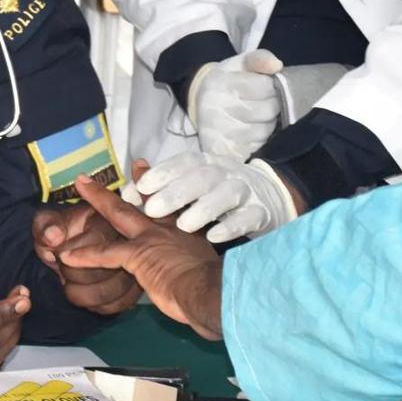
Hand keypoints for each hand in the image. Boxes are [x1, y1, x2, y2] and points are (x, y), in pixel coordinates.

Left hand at [33, 205, 142, 315]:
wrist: (68, 247)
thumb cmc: (59, 233)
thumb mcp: (47, 223)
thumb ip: (46, 226)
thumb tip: (54, 237)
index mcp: (104, 219)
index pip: (97, 241)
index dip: (73, 254)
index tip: (58, 257)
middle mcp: (125, 239)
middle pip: (109, 267)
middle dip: (77, 277)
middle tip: (63, 274)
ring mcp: (133, 263)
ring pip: (116, 289)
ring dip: (87, 296)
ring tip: (71, 288)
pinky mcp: (134, 284)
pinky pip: (122, 303)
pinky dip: (101, 307)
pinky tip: (87, 300)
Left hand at [57, 176, 224, 339]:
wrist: (211, 292)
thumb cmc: (214, 287)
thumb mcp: (209, 269)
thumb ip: (199, 267)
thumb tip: (204, 277)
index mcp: (184, 231)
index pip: (166, 203)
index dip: (152, 185)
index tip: (140, 165)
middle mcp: (167, 229)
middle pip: (139, 199)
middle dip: (120, 183)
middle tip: (98, 172)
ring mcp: (150, 239)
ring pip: (117, 214)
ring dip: (97, 200)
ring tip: (80, 187)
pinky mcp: (137, 256)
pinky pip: (105, 254)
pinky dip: (85, 255)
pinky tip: (67, 256)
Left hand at [136, 151, 298, 241]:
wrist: (271, 198)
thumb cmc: (220, 194)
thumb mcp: (194, 185)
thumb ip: (166, 185)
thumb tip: (131, 187)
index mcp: (207, 164)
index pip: (185, 163)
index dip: (163, 172)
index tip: (141, 186)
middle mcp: (226, 173)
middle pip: (202, 177)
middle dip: (176, 192)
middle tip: (152, 210)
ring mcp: (246, 192)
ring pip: (226, 194)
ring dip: (203, 208)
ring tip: (183, 226)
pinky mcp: (261, 212)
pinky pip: (248, 217)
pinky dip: (231, 226)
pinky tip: (214, 237)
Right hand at [188, 50, 282, 158]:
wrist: (202, 104)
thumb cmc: (227, 82)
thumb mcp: (239, 64)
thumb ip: (259, 58)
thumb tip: (276, 66)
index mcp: (220, 83)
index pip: (265, 86)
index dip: (272, 87)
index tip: (267, 87)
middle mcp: (216, 108)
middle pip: (268, 110)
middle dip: (273, 106)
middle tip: (266, 103)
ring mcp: (218, 133)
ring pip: (265, 131)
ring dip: (268, 124)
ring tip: (259, 117)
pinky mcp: (222, 152)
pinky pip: (255, 147)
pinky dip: (259, 141)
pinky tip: (252, 132)